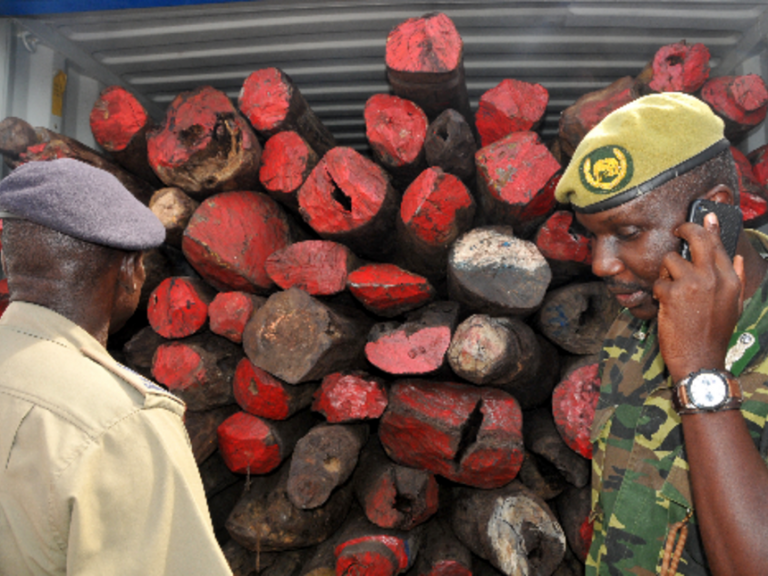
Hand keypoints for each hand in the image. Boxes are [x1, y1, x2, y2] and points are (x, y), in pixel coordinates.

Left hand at [653, 213, 744, 382]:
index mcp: (729, 280)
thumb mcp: (733, 305)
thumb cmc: (714, 334)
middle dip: (685, 230)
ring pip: (671, 260)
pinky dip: (658, 293)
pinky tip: (666, 306)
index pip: (718, 244)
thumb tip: (737, 257)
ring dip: (666, 272)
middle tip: (677, 230)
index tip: (703, 217)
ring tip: (671, 289)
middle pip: (697, 238)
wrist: (700, 359)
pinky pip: (659, 281)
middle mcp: (713, 277)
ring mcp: (692, 284)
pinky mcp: (672, 293)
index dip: (708, 228)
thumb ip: (735, 278)